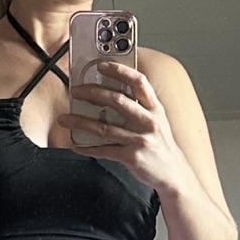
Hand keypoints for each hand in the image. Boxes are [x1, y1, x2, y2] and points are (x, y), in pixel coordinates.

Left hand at [57, 60, 181, 190]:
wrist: (174, 173)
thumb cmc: (160, 144)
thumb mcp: (157, 120)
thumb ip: (139, 107)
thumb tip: (110, 94)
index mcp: (155, 108)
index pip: (139, 82)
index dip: (120, 71)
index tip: (102, 65)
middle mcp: (149, 121)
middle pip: (117, 100)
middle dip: (92, 93)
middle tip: (75, 92)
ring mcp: (140, 139)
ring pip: (104, 127)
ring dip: (80, 122)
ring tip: (64, 119)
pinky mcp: (132, 157)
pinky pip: (104, 150)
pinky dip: (87, 148)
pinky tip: (75, 145)